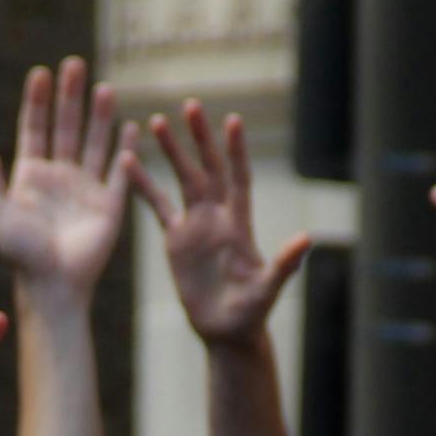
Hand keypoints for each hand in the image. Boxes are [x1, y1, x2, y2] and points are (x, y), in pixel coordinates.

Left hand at [0, 58, 137, 295]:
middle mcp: (59, 177)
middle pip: (65, 127)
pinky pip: (121, 172)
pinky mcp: (110, 205)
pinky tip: (132, 125)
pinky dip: (127, 149)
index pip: (35, 128)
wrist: (53, 285)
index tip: (41, 73)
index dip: (38, 101)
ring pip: (94, 142)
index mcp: (30, 176)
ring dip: (99, 116)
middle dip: (70, 96)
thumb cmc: (20, 254)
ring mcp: (86, 189)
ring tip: (103, 87)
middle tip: (75, 65)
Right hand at [125, 101, 309, 348]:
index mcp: (239, 225)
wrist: (227, 331)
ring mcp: (196, 226)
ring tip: (156, 120)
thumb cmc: (252, 312)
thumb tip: (307, 239)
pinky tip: (128, 163)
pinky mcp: (176, 240)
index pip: (238, 178)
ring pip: (183, 180)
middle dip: (200, 138)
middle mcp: (218, 218)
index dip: (236, 151)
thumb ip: (285, 264)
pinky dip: (144, 186)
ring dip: (171, 151)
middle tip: (190, 105)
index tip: (233, 120)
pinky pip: (157, 206)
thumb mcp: (268, 289)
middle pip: (209, 169)